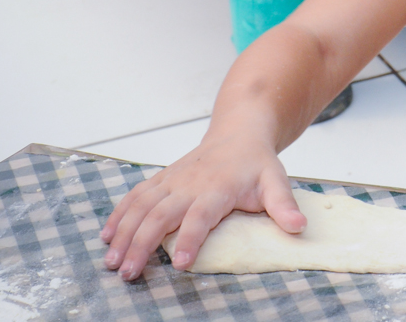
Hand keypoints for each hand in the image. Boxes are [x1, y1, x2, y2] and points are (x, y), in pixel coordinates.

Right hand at [99, 133, 304, 280]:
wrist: (239, 132)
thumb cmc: (256, 163)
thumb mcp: (276, 181)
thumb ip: (283, 206)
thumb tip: (298, 228)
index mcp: (218, 187)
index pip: (201, 215)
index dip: (190, 238)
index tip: (180, 263)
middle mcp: (189, 184)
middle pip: (160, 215)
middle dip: (141, 244)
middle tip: (128, 273)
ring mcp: (172, 181)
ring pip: (141, 206)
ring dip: (123, 233)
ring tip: (111, 261)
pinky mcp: (162, 179)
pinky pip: (135, 196)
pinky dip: (119, 214)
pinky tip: (106, 235)